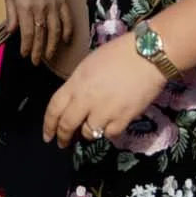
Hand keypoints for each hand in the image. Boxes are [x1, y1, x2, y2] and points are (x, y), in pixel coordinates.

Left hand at [6, 0, 71, 66]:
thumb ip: (11, 14)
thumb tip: (12, 32)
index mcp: (25, 7)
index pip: (27, 33)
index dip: (26, 46)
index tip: (24, 55)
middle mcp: (40, 9)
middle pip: (41, 35)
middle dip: (38, 51)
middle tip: (36, 62)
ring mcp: (53, 6)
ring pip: (55, 31)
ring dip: (53, 46)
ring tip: (49, 57)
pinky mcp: (63, 2)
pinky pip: (67, 20)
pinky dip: (68, 32)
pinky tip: (65, 41)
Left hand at [42, 35, 165, 148]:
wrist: (148, 55)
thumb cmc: (120, 53)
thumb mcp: (89, 64)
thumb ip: (78, 84)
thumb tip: (74, 100)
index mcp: (76, 82)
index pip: (54, 108)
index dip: (48, 124)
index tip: (47, 135)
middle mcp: (86, 99)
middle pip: (67, 125)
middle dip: (63, 137)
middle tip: (62, 143)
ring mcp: (104, 110)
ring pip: (88, 133)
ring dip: (89, 132)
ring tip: (94, 125)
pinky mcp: (123, 118)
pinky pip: (110, 134)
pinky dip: (109, 131)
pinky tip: (112, 123)